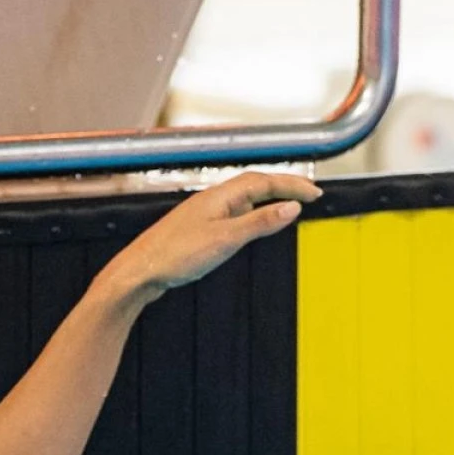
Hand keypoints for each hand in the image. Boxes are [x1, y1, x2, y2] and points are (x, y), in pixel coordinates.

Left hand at [104, 172, 321, 302]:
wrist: (137, 273)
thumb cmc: (174, 256)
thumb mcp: (226, 239)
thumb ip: (260, 222)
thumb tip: (291, 207)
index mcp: (218, 197)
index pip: (264, 181)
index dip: (292, 184)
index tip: (316, 192)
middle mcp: (210, 201)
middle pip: (254, 185)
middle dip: (284, 187)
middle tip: (309, 195)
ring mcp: (201, 215)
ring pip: (242, 199)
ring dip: (267, 199)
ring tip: (288, 206)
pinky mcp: (195, 231)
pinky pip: (231, 214)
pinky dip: (251, 214)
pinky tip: (250, 226)